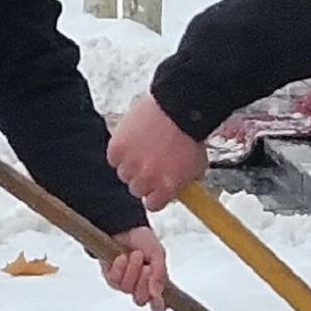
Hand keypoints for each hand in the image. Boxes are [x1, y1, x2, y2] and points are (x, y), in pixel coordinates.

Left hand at [102, 227, 169, 310]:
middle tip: (147, 267)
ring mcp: (123, 283)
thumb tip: (157, 293)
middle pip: (140, 300)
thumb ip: (160, 273)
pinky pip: (114, 280)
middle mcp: (138, 287)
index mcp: (154, 284)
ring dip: (132, 270)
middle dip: (143, 282)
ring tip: (135, 255)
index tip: (157, 297)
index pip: (157, 306)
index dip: (157, 306)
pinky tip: (122, 257)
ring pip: (127, 289)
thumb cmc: (143, 240)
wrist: (125, 226)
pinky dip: (120, 267)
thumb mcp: (158, 254)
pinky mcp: (110, 277)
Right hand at [106, 91, 206, 210]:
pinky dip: (121, 150)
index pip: (153, 204)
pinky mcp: (117, 148)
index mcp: (167, 187)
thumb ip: (183, 182)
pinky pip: (114, 157)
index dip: (155, 195)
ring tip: (143, 147)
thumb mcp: (196, 166)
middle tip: (150, 164)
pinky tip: (133, 140)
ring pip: (124, 174)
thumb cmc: (191, 132)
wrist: (180, 106)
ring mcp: (130, 164)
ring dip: (131, 164)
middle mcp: (146, 179)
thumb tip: (178, 189)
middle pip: (136, 190)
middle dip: (143, 179)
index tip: (156, 188)